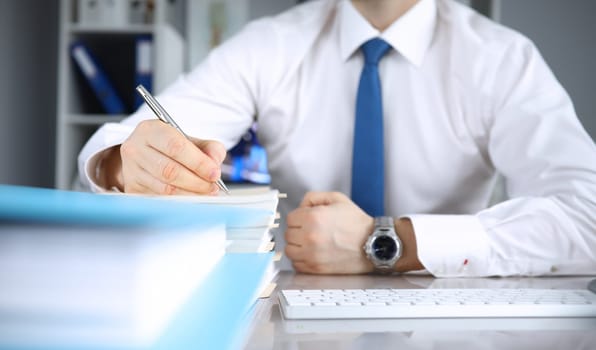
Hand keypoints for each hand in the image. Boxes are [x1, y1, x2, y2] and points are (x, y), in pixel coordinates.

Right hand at [100, 119, 225, 194]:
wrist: (143, 155)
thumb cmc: (169, 148)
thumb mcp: (191, 140)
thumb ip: (209, 149)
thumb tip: (215, 164)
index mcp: (151, 130)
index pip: (176, 147)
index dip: (198, 162)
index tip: (214, 173)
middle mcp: (136, 148)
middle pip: (170, 170)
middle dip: (197, 182)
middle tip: (212, 187)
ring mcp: (131, 170)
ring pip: (165, 188)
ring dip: (190, 194)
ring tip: (205, 193)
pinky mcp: (132, 189)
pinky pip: (160, 199)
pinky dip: (180, 201)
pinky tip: (191, 198)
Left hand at [284, 191, 374, 273]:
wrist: (373, 244)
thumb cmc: (357, 223)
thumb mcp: (337, 199)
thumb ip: (314, 197)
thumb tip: (300, 206)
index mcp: (313, 217)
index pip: (290, 218)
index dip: (299, 217)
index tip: (307, 220)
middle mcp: (310, 236)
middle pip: (288, 234)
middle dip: (298, 231)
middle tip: (310, 231)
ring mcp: (312, 254)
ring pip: (290, 250)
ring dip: (297, 246)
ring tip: (309, 243)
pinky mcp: (316, 268)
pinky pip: (297, 264)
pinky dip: (301, 260)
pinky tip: (312, 254)